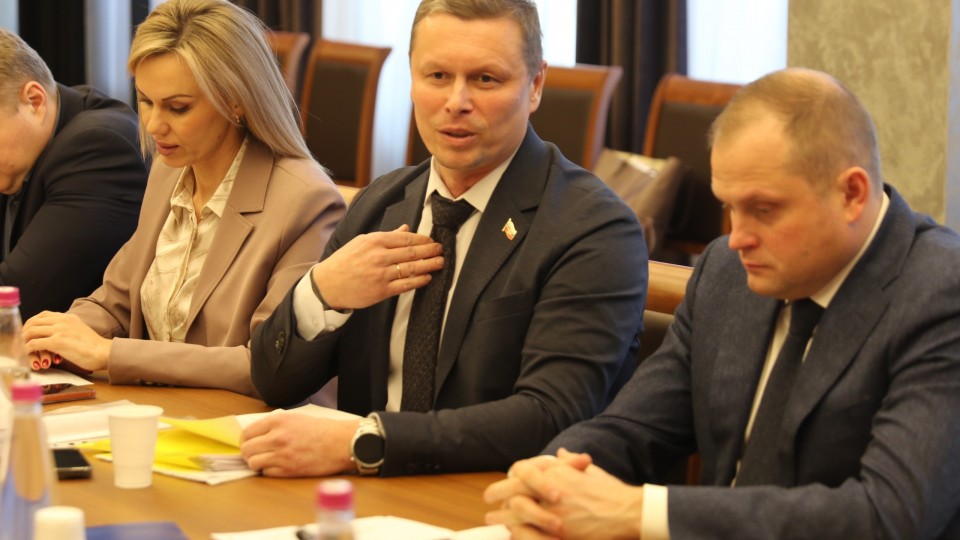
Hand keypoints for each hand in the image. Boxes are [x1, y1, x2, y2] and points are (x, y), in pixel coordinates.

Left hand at [22, 312, 109, 372]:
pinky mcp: (57, 342)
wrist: (104, 352)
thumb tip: (56, 336)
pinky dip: (28, 349)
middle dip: (25, 331)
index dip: (32, 322)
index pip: (43, 315)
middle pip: (34, 322)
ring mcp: (59, 331)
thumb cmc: (94, 347)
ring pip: (31, 331)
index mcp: (68, 317)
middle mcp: (63, 321)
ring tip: (24, 348)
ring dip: (24, 340)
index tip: (29, 331)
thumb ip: (68, 329)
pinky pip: (34, 344)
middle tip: (23, 341)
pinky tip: (29, 353)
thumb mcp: (80, 331)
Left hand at [240, 414, 357, 476]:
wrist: (341, 443)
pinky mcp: (288, 470)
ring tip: (267, 461)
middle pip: (246, 449)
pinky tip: (279, 466)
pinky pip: (266, 473)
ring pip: (253, 463)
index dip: (246, 440)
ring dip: (257, 463)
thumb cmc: (322, 430)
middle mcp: (277, 437)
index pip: (247, 433)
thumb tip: (256, 435)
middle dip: (249, 453)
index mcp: (278, 421)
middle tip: (257, 454)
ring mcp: (282, 455)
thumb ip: (275, 425)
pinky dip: (269, 471)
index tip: (250, 443)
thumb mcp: (295, 418)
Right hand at [314, 225, 443, 309]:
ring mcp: (381, 274)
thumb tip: (405, 228)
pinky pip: (406, 285)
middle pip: (412, 252)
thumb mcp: (362, 242)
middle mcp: (379, 256)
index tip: (432, 241)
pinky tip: (427, 278)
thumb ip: (386, 236)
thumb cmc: (345, 261)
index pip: (405, 238)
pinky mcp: (382, 290)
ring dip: (429, 265)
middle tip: (441, 250)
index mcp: (374, 241)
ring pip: (411, 268)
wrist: (327, 284)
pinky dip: (419, 281)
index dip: (422, 240)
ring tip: (440, 262)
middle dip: (430, 251)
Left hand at [485, 449, 643, 539]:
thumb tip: (561, 452)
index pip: (522, 471)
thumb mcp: (589, 471)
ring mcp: (553, 512)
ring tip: (492, 518)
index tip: (504, 483)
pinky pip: (528, 532)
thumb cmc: (611, 492)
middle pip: (513, 490)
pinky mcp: (559, 532)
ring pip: (516, 512)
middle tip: (488, 500)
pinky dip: (517, 532)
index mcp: (557, 473)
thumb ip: (570, 463)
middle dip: (497, 495)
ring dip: (502, 516)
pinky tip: (512, 533)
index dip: (509, 478)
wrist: (628, 512)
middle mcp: (551, 490)